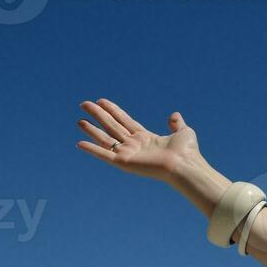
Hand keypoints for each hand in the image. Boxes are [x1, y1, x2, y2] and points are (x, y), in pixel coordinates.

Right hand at [75, 98, 199, 181]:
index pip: (125, 121)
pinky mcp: (125, 162)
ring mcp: (129, 154)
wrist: (185, 165)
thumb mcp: (183, 132)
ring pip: (106, 139)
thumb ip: (177, 124)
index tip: (101, 101)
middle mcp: (135, 145)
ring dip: (92, 130)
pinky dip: (92, 149)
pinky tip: (80, 143)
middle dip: (98, 115)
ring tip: (79, 121)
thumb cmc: (187, 152)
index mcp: (146, 138)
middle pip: (112, 126)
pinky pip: (104, 154)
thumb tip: (174, 115)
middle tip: (84, 104)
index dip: (113, 110)